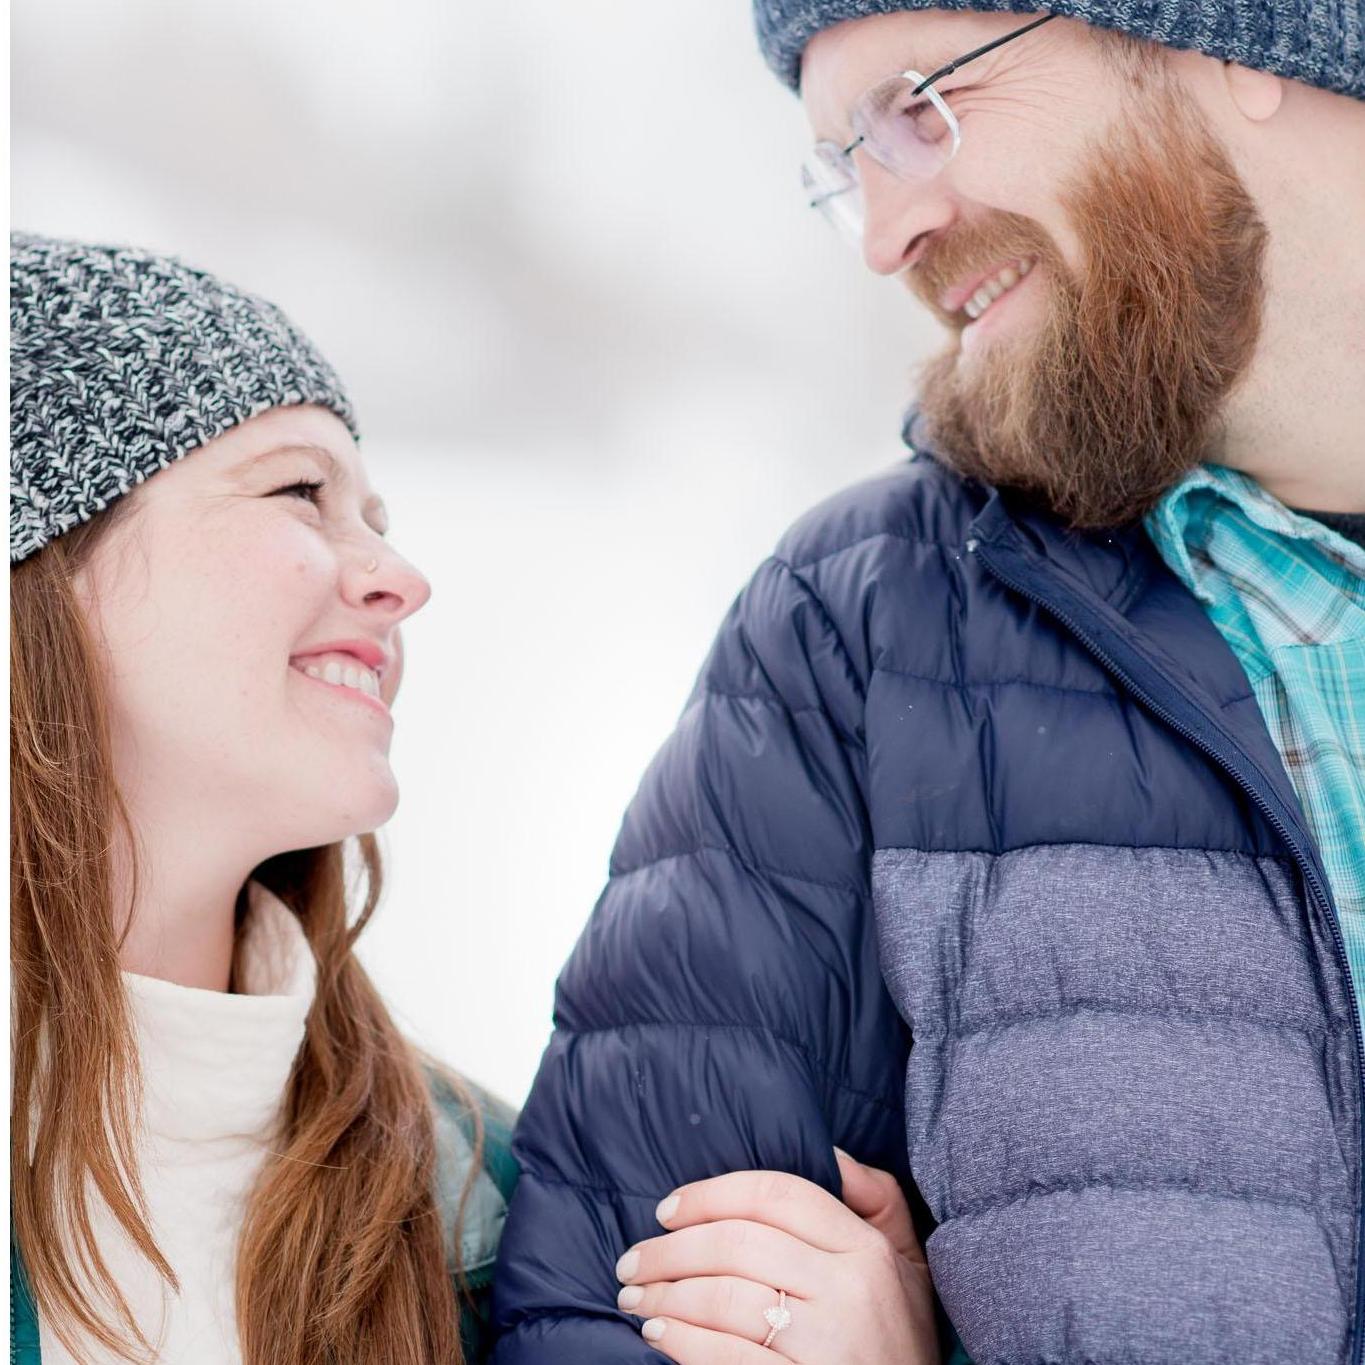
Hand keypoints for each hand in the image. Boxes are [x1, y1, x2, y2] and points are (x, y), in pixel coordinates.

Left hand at [614, 1150, 939, 1363]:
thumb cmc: (897, 1337)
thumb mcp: (907, 1263)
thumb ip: (875, 1200)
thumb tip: (828, 1151)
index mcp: (866, 1248)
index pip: (777, 1195)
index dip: (712, 1194)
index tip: (667, 1209)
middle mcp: (849, 1289)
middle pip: (739, 1243)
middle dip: (671, 1249)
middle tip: (633, 1260)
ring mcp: (827, 1344)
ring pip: (724, 1297)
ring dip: (665, 1294)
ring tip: (636, 1298)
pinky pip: (726, 1356)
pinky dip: (682, 1341)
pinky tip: (658, 1334)